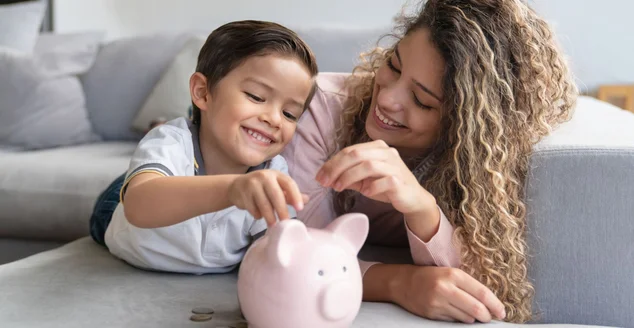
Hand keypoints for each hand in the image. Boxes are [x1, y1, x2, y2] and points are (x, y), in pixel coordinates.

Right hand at [228, 170, 308, 225]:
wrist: (237, 186)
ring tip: (273, 225)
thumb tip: (307, 200)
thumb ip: (290, 194)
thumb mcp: (276, 186)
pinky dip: (258, 215)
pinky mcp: (243, 194)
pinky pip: (253, 209)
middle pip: (276, 195)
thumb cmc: (262, 187)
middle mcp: (264, 177)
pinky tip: (259, 215)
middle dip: (282, 211)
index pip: (289, 183)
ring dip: (270, 217)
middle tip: (286, 222)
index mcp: (276, 174)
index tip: (300, 208)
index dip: (295, 196)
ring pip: (264, 204)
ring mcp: (252, 184)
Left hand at [315, 140, 433, 214]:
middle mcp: (387, 152)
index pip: (349, 150)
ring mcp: (395, 165)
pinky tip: (366, 192)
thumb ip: (348, 176)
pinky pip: (384, 180)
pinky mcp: (401, 180)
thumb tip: (326, 177)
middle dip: (336, 168)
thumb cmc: (387, 187)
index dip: (332, 163)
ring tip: (339, 188)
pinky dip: (371, 186)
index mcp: (377, 148)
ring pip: (368, 165)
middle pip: (356, 154)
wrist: (412, 199)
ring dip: (349, 177)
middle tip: (325, 182)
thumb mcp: (364, 180)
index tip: (319, 176)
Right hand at [392, 265, 505, 322]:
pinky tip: (456, 313)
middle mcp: (446, 288)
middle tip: (489, 317)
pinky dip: (459, 320)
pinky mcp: (432, 314)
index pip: (482, 293)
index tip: (502, 312)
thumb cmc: (430, 276)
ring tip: (471, 314)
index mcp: (453, 275)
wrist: (403, 282)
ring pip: (466, 318)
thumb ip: (468, 285)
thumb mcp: (450, 273)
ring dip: (473, 319)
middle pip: (476, 309)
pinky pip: (453, 321)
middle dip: (486, 316)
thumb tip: (489, 303)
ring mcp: (438, 303)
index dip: (495, 305)